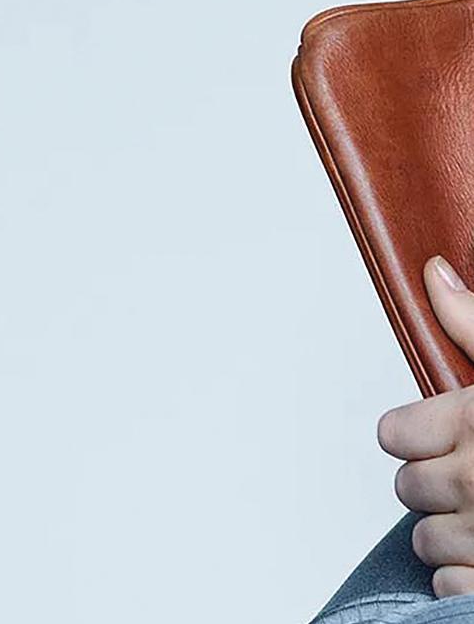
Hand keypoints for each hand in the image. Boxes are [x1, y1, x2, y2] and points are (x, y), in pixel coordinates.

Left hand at [378, 255, 473, 597]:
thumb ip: (472, 325)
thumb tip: (432, 273)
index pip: (393, 435)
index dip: (414, 437)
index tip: (439, 438)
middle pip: (408, 489)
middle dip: (433, 484)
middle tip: (472, 478)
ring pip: (425, 541)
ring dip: (450, 534)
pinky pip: (448, 586)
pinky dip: (465, 577)